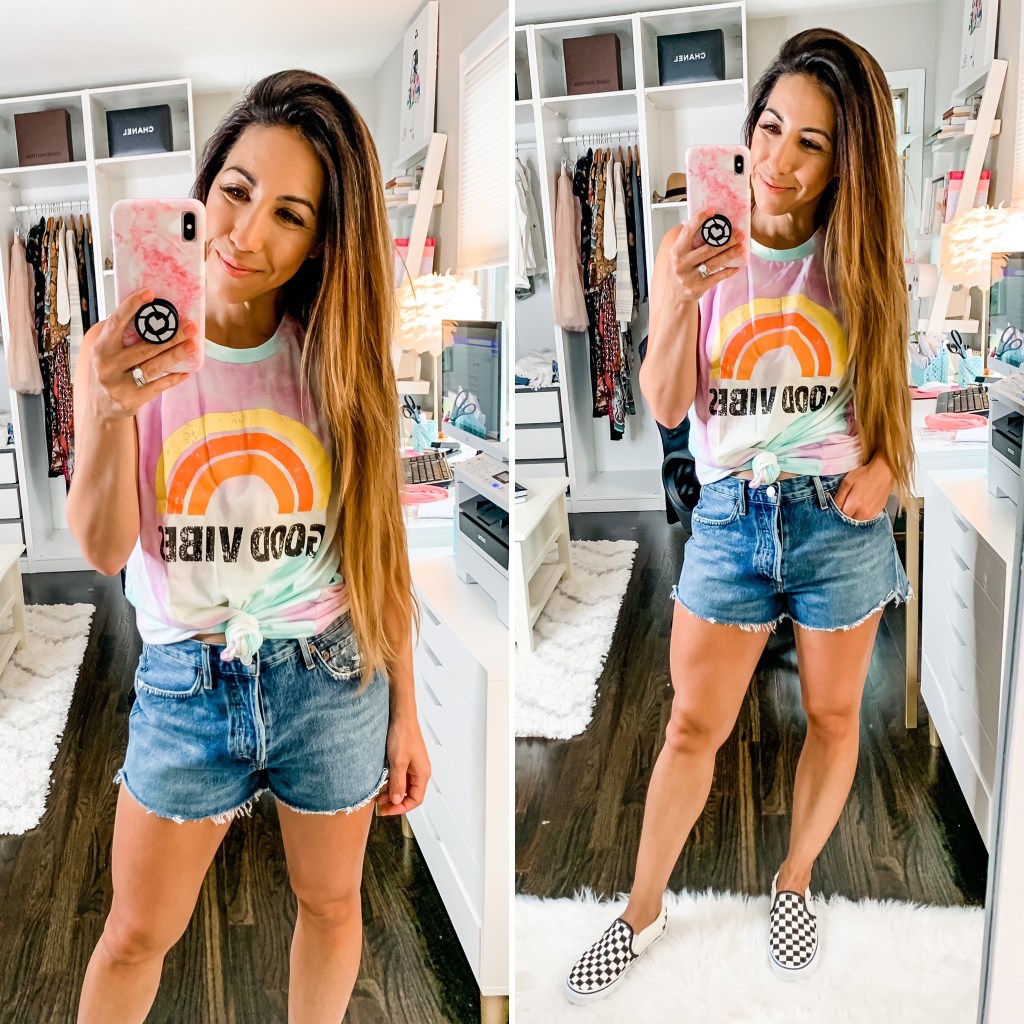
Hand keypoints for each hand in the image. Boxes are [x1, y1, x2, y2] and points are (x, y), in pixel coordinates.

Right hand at [87, 288, 196, 422]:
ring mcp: (119, 385)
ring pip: (154, 367)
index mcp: (100, 348)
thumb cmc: (108, 372)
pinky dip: (173, 378)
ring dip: (176, 354)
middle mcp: (108, 366)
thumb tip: (147, 313)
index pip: (116, 323)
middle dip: (171, 335)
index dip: (132, 307)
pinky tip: (186, 371)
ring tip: (192, 345)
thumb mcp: (104, 352)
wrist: (100, 409)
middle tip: (190, 326)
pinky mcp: (132, 400)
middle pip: (145, 347)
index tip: (150, 294)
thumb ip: (119, 336)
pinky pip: (158, 386)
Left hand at [376, 710, 430, 816]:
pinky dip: (391, 781)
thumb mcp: (398, 761)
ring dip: (391, 792)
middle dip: (395, 801)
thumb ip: (398, 783)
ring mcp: (413, 765)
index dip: (401, 808)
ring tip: (377, 795)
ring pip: (403, 785)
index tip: (387, 810)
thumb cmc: (403, 735)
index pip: (416, 799)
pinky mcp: (406, 759)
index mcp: (422, 773)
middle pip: (410, 794)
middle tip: (380, 805)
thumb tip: (397, 801)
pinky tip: (380, 782)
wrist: (400, 716)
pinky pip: (400, 776)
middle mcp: (420, 771)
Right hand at [668, 207, 745, 301]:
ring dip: (730, 254)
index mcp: (676, 251)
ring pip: (714, 263)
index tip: (712, 211)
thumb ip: (688, 240)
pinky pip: (717, 278)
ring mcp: (690, 277)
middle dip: (725, 240)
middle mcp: (682, 264)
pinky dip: (728, 271)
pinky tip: (737, 266)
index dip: (700, 219)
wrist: (674, 295)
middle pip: (707, 249)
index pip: (688, 231)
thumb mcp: (678, 253)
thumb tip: (706, 222)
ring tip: (741, 247)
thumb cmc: (680, 269)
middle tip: (739, 233)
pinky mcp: (698, 288)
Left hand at [833, 456, 892, 521]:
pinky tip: (862, 505)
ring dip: (853, 515)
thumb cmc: (864, 475)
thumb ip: (839, 497)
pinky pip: (865, 518)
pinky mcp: (877, 513)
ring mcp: (871, 514)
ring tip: (855, 504)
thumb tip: (833, 507)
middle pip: (849, 519)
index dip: (837, 510)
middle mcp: (863, 513)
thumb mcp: (847, 482)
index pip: (840, 515)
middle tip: (846, 503)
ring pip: (857, 520)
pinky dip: (862, 514)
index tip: (838, 504)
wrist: (884, 473)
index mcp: (853, 505)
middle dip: (845, 513)